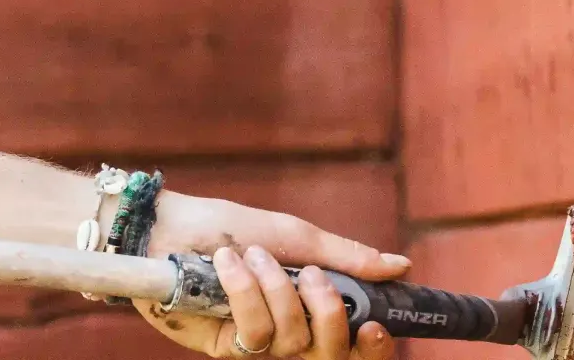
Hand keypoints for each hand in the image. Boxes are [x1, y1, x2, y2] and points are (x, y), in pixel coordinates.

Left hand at [133, 191, 405, 358]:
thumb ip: (347, 257)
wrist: (172, 227)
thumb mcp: (296, 237)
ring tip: (254, 255)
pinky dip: (245, 293)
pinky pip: (255, 335)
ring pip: (294, 342)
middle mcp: (291, 334)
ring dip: (276, 290)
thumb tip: (401, 267)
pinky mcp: (226, 348)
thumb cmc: (233, 227)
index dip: (373, 347)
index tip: (375, 326)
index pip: (356, 346)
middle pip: (332, 354)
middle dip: (327, 315)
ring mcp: (258, 345)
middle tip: (310, 276)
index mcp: (313, 309)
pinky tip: (227, 266)